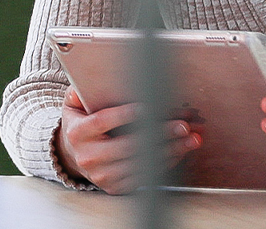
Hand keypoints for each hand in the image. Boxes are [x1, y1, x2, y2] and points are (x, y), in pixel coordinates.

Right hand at [55, 90, 199, 193]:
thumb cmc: (82, 125)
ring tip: (191, 139)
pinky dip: (166, 163)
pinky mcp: (115, 187)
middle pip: (128, 145)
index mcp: (77, 133)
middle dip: (160, 134)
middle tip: (183, 125)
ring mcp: (102, 175)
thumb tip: (97, 79)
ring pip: (141, 163)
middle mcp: (88, 156)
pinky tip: (179, 152)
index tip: (148, 108)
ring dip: (171, 150)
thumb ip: (83, 92)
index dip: (124, 115)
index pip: (101, 121)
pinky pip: (145, 176)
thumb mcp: (75, 107)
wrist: (74, 156)